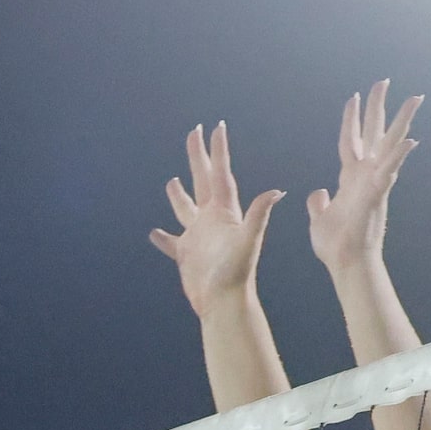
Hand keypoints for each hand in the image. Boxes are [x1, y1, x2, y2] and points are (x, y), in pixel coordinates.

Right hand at [149, 122, 284, 315]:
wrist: (224, 302)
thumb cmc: (237, 272)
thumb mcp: (248, 240)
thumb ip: (258, 214)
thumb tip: (276, 192)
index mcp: (225, 212)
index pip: (220, 174)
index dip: (218, 151)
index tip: (216, 127)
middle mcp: (211, 220)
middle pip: (202, 180)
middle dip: (198, 157)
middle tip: (193, 132)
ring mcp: (198, 237)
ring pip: (185, 209)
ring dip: (178, 195)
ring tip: (172, 181)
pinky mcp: (186, 255)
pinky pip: (171, 243)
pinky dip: (163, 238)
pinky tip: (154, 233)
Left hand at [306, 80, 420, 280]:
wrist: (345, 262)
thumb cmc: (335, 245)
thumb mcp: (319, 217)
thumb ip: (318, 203)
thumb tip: (317, 193)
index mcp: (350, 178)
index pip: (350, 140)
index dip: (351, 120)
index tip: (353, 97)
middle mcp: (365, 175)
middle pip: (374, 133)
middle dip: (378, 106)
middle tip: (383, 81)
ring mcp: (374, 182)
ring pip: (390, 144)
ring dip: (402, 121)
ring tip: (415, 98)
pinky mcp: (377, 193)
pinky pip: (390, 172)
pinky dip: (398, 157)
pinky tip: (411, 141)